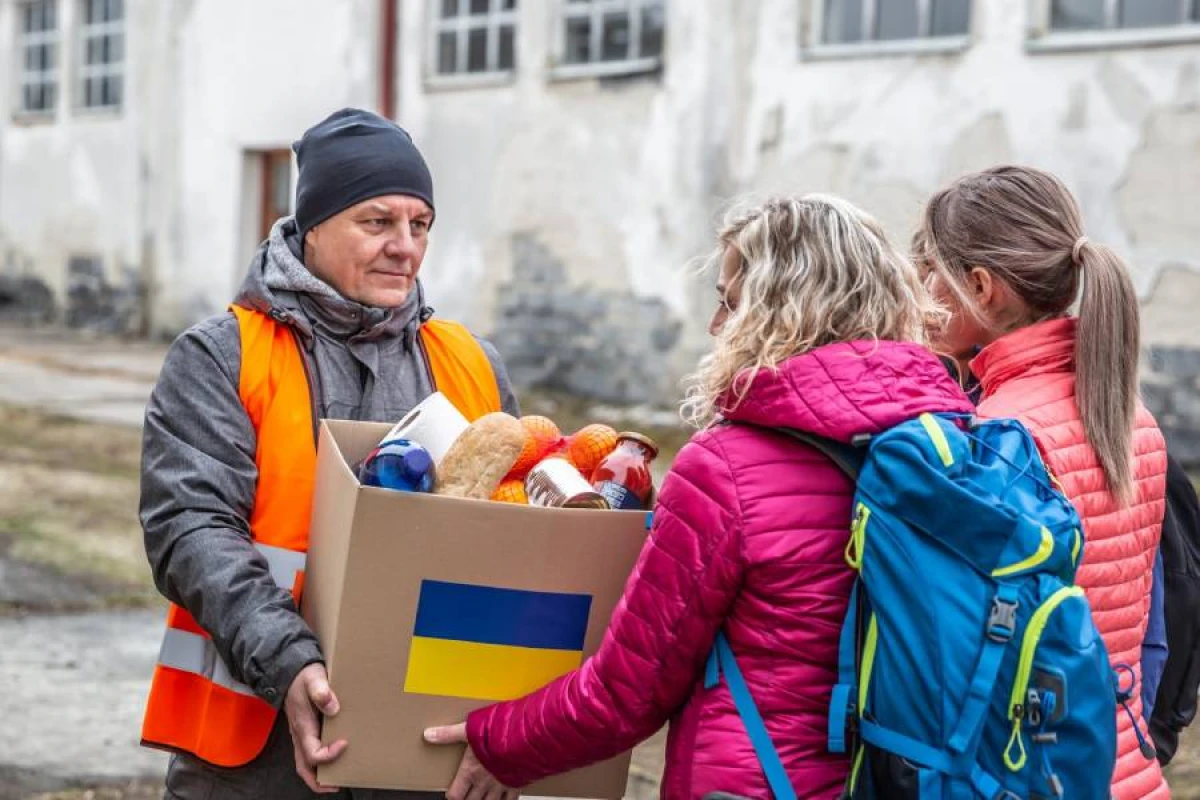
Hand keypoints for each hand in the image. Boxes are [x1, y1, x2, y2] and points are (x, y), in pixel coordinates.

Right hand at [285, 662, 347, 793]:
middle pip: (304, 767)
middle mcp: (300, 735)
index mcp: (302, 726)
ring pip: (305, 762)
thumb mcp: (313, 678)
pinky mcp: (305, 730)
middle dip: (318, 781)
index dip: (329, 755)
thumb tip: (334, 708)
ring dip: (319, 774)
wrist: (290, 671)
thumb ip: (321, 691)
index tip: (345, 743)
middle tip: (338, 784)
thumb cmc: (303, 676)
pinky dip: (319, 761)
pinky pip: (309, 752)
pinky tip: (335, 756)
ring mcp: (301, 734)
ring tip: (339, 777)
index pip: (313, 753)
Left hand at [425, 722, 518, 799]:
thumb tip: (429, 734)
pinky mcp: (517, 784)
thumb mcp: (470, 730)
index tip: (451, 794)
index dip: (452, 796)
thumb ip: (449, 734)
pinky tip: (504, 799)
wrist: (527, 739)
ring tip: (482, 798)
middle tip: (467, 796)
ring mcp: (501, 785)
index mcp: (470, 771)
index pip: (455, 794)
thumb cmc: (499, 734)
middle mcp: (484, 783)